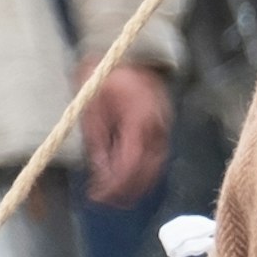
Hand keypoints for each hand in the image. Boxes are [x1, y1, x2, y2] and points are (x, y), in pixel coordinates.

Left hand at [73, 62, 172, 207]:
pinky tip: (129, 178)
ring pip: (157, 166)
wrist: (127, 53)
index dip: (115, 185)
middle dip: (127, 191)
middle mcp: (157, 127)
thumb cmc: (104, 78)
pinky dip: (145, 171)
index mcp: (139, 121)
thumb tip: (100, 174)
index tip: (97, 196)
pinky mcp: (163, 126)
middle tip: (106, 202)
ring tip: (117, 197)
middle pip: (148, 170)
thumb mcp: (92, 111)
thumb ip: (98, 144)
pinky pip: (157, 156)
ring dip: (138, 185)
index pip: (131, 164)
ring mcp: (164, 126)